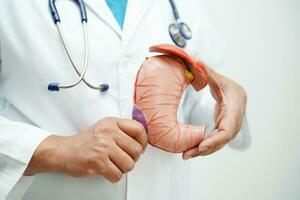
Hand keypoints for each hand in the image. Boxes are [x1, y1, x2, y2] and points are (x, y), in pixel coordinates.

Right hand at [25, 117, 147, 182]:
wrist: (64, 151)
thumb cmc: (86, 141)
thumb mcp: (105, 128)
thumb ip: (122, 131)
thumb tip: (142, 141)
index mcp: (112, 123)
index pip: (139, 129)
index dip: (144, 141)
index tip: (141, 147)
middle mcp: (108, 133)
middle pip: (136, 150)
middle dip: (133, 158)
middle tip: (124, 158)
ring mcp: (103, 147)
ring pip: (129, 164)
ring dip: (123, 168)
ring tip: (114, 164)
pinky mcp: (98, 161)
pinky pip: (117, 174)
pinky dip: (114, 176)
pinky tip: (107, 170)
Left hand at [182, 69, 246, 159]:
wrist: (235, 93)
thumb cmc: (229, 86)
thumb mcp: (219, 79)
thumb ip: (208, 72)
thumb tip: (197, 61)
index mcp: (235, 107)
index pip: (228, 129)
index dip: (216, 140)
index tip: (202, 146)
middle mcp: (234, 120)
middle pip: (221, 140)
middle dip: (205, 149)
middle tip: (187, 154)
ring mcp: (229, 127)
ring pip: (217, 143)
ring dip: (202, 150)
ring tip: (186, 155)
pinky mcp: (222, 130)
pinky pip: (213, 140)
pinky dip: (203, 145)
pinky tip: (192, 149)